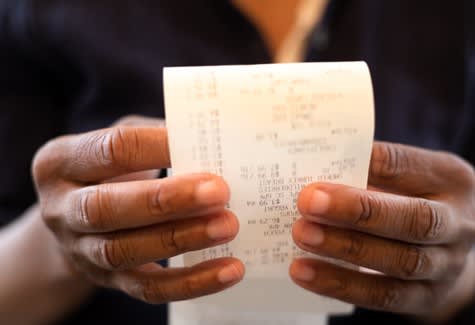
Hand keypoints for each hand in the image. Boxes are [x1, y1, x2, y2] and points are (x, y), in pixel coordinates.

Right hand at [32, 116, 243, 303]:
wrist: (79, 221)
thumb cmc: (110, 172)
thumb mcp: (118, 143)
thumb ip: (152, 137)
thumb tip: (208, 142)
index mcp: (59, 164)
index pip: (110, 150)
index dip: (157, 147)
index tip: (203, 143)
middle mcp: (61, 210)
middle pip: (106, 208)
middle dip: (166, 200)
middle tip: (218, 191)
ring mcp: (82, 251)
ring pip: (126, 251)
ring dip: (182, 238)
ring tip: (227, 226)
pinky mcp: (109, 280)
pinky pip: (149, 289)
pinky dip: (192, 282)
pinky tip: (229, 269)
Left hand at [290, 141, 474, 319]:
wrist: (448, 248)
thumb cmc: (414, 201)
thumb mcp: (407, 177)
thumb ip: (371, 171)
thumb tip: (314, 166)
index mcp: (450, 181)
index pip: (408, 166)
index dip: (369, 165)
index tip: (328, 161)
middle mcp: (457, 224)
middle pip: (413, 219)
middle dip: (357, 211)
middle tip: (308, 202)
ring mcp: (445, 265)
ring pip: (399, 261)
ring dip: (344, 249)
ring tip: (301, 235)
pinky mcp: (425, 297)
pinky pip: (383, 295)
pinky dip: (340, 284)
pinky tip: (305, 271)